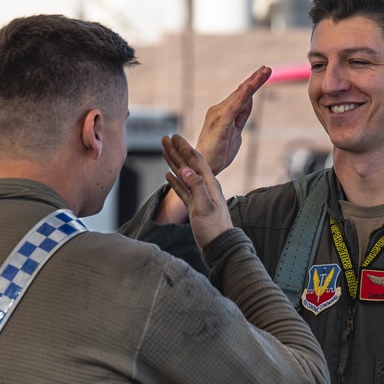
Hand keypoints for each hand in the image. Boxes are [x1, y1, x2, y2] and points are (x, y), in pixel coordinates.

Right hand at [162, 134, 232, 250]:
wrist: (220, 247)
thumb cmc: (214, 229)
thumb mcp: (204, 207)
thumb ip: (196, 187)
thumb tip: (185, 169)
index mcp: (210, 184)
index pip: (195, 160)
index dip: (184, 147)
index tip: (174, 136)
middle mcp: (206, 187)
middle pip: (189, 164)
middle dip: (177, 151)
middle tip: (165, 139)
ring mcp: (200, 197)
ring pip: (184, 175)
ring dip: (174, 162)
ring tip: (164, 151)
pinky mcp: (195, 207)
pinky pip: (183, 189)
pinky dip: (175, 180)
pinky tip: (169, 175)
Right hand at [196, 65, 271, 174]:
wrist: (202, 168)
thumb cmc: (218, 152)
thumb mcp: (236, 132)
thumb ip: (242, 116)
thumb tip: (250, 100)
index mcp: (223, 113)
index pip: (240, 96)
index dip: (252, 84)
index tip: (264, 72)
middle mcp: (219, 111)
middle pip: (240, 93)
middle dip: (255, 80)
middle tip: (267, 68)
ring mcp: (218, 117)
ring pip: (238, 97)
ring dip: (252, 84)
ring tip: (263, 73)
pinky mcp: (220, 125)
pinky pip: (233, 109)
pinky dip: (242, 97)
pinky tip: (249, 87)